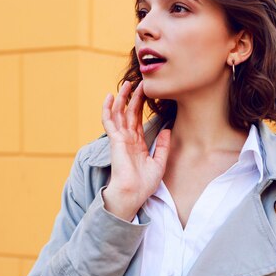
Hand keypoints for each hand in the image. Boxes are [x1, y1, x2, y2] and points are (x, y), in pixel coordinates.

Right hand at [101, 81, 170, 220]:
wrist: (133, 193)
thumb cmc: (144, 184)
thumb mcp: (159, 163)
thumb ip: (163, 146)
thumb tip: (167, 129)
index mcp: (137, 144)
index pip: (137, 120)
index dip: (141, 105)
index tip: (146, 92)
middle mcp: (127, 139)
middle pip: (129, 113)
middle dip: (133, 97)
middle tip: (138, 82)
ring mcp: (120, 139)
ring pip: (119, 113)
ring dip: (121, 98)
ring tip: (126, 84)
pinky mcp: (115, 140)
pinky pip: (109, 121)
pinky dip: (108, 109)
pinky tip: (110, 96)